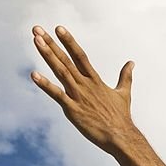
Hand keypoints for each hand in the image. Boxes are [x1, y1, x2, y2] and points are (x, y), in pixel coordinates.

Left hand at [30, 25, 136, 153]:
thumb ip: (125, 76)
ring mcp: (78, 96)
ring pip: (61, 72)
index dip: (69, 42)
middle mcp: (86, 85)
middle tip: (37, 29)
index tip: (58, 28)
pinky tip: (33, 74)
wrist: (121, 137)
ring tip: (35, 41)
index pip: (80, 56)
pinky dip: (45, 85)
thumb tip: (132, 63)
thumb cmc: (121, 117)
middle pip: (66, 60)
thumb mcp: (124, 93)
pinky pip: (57, 95)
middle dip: (51, 44)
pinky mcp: (73, 110)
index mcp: (96, 81)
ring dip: (48, 55)